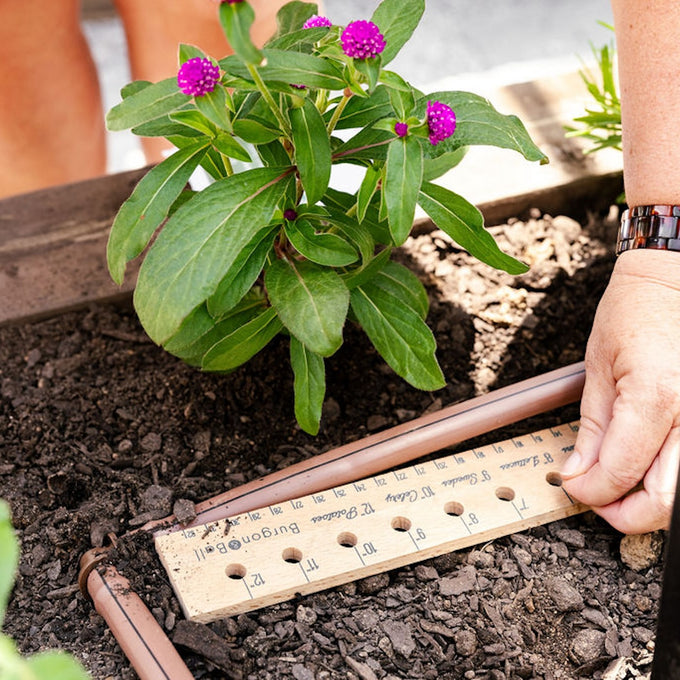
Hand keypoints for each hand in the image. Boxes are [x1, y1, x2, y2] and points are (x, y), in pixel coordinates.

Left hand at [561, 249, 679, 532]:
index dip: (590, 491)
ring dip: (649, 502)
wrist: (675, 278)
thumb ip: (592, 430)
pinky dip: (669, 476)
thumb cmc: (635, 309)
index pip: (620, 473)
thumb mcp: (598, 367)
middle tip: (597, 499)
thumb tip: (577, 474)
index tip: (573, 486)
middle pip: (664, 500)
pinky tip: (648, 466)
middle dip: (623, 513)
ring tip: (620, 486)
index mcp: (657, 396)